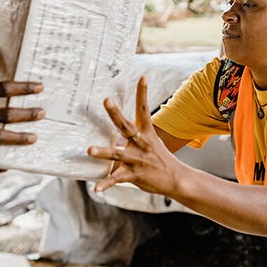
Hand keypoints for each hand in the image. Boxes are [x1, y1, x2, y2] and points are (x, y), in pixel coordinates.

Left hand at [87, 76, 186, 193]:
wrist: (177, 179)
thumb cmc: (159, 158)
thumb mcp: (150, 141)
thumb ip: (133, 133)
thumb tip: (119, 121)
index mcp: (146, 133)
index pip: (144, 109)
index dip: (142, 93)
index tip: (142, 76)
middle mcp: (141, 144)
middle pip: (126, 126)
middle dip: (116, 114)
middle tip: (106, 100)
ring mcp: (137, 160)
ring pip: (118, 154)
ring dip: (103, 152)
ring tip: (89, 150)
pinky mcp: (134, 175)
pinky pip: (117, 179)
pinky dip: (106, 184)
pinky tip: (96, 189)